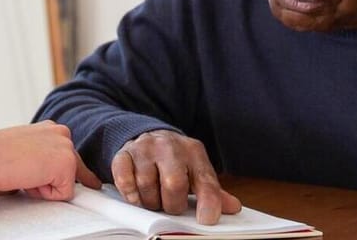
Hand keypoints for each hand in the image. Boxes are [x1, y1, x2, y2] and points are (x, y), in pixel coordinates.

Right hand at [0, 122, 101, 200]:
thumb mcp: (24, 151)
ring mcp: (66, 148)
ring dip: (44, 186)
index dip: (56, 173)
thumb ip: (42, 157)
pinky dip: (45, 193)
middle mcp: (62, 134)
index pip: (67, 157)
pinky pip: (63, 194)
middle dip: (51, 180)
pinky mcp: (66, 165)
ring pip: (66, 184)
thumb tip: (53, 175)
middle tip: (24, 171)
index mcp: (52, 129)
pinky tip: (28, 178)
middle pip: (73, 172)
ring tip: (23, 173)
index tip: (56, 175)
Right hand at [113, 130, 241, 224]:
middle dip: (172, 204)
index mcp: (194, 152)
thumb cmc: (176, 161)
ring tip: (154, 198)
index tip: (206, 220)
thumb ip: (212, 191)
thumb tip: (233, 208)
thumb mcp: (196, 171)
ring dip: (150, 201)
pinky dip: (131, 194)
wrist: (149, 136)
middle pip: (174, 184)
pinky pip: (125, 180)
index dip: (208, 203)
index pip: (206, 181)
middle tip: (170, 206)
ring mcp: (145, 148)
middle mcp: (170, 146)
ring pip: (147, 185)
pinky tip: (137, 194)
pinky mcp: (124, 154)